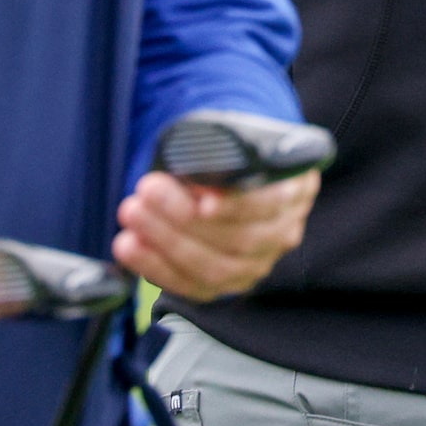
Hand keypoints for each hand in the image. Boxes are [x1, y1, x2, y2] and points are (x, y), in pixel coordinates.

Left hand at [111, 169, 318, 301]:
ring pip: (216, 268)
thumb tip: (199, 168)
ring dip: (166, 241)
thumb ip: (220, 151)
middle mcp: (283, 231)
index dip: (236, 207)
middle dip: (184, 217)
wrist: (226, 174)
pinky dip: (156, 267)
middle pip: (239, 239)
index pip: (271, 203)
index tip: (202, 202)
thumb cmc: (229, 151)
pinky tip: (129, 246)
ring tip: (132, 213)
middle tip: (146, 190)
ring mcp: (257, 263)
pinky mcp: (225, 284)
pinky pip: (192, 286)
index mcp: (295, 188)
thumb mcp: (233, 139)